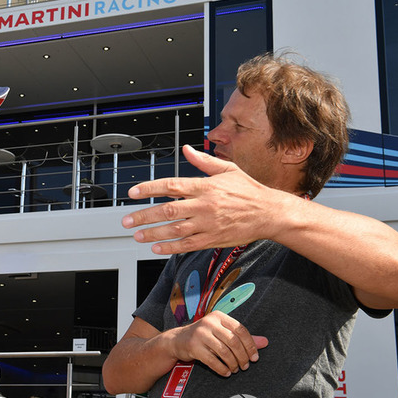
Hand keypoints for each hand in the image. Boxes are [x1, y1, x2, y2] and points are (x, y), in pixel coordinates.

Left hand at [122, 145, 284, 254]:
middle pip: (168, 210)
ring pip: (175, 229)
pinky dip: (171, 247)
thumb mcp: (227, 169)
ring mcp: (208, 224)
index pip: (171, 185)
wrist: (270, 213)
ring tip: (137, 235)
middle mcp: (204, 205)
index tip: (133, 193)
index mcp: (205, 186)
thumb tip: (186, 150)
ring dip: (153, 233)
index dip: (149, 189)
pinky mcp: (213, 239)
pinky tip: (157, 247)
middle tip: (127, 220)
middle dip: (144, 215)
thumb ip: (203, 161)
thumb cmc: (249, 190)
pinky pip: (188, 245)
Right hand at [169, 310, 267, 376]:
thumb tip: (265, 342)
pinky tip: (226, 372)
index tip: (255, 358)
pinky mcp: (193, 347)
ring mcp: (200, 334)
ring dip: (233, 364)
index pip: (240, 329)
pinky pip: (212, 361)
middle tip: (245, 366)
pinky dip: (222, 369)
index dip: (250, 345)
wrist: (178, 340)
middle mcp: (209, 323)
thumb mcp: (223, 333)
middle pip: (233, 341)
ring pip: (224, 352)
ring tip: (235, 369)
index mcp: (219, 316)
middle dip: (242, 357)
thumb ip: (243, 338)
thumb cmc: (205, 336)